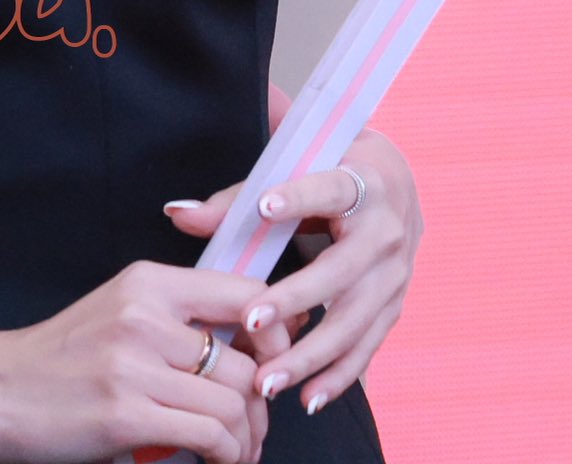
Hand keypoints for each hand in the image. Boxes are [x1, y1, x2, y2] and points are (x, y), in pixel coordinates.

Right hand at [0, 261, 295, 463]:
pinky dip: (226, 456)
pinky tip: (217, 462)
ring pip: (235, 401)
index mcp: (147, 282)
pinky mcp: (126, 413)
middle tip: (256, 428)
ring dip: (249, 438)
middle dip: (266, 404)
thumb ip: (176, 319)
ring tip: (238, 453)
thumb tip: (250, 339)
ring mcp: (135, 365)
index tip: (277, 364)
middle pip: (248, 359)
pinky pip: (209, 436)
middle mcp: (145, 315)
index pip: (245, 292)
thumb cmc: (60, 360)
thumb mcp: (120, 314)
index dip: (279, 330)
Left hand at [164, 128, 421, 417]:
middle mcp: (385, 232)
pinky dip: (338, 376)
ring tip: (268, 383)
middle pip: (340, 271)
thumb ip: (237, 198)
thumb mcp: (293, 172)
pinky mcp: (393, 308)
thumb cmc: (328, 175)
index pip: (328, 189)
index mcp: (361, 183)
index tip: (263, 208)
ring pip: (354, 322)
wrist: (393, 188)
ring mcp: (394, 276)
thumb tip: (177, 214)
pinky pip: (367, 348)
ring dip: (311, 356)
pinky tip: (307, 399)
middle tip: (250, 323)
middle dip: (295, 300)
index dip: (299, 198)